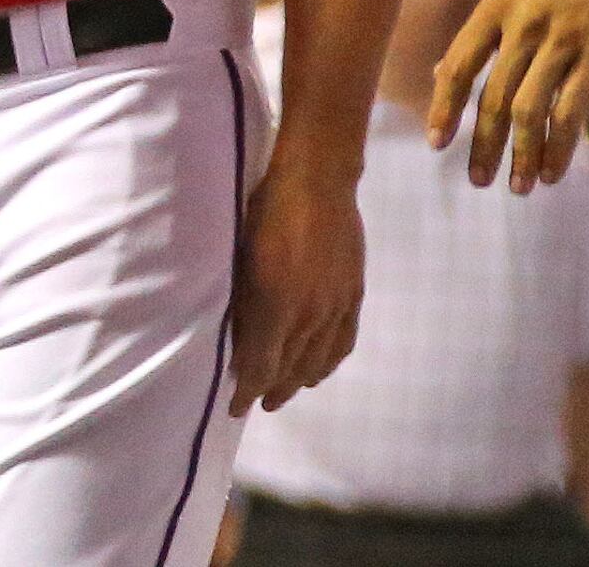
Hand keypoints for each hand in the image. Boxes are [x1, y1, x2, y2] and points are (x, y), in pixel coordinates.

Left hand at [228, 167, 361, 414]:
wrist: (316, 181)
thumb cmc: (265, 212)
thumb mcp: (241, 260)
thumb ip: (242, 305)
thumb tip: (237, 339)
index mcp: (275, 306)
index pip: (260, 366)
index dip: (247, 392)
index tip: (235, 408)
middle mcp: (308, 314)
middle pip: (289, 368)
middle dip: (271, 390)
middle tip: (256, 403)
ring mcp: (335, 306)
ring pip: (317, 360)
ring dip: (299, 381)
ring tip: (284, 393)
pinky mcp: (353, 294)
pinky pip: (343, 341)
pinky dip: (329, 362)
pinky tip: (319, 371)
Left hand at [427, 0, 588, 193]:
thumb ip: (483, 29)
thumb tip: (440, 73)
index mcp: (498, 2)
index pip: (460, 63)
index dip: (443, 107)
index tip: (436, 142)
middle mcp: (525, 22)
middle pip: (494, 97)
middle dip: (483, 145)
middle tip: (477, 180)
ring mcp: (564, 39)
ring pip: (531, 112)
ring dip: (521, 156)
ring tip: (517, 186)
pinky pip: (572, 112)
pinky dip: (559, 148)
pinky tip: (552, 172)